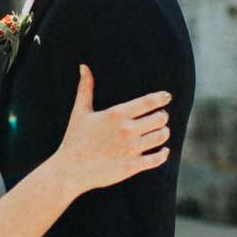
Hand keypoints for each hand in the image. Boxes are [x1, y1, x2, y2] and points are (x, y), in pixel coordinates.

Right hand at [54, 65, 169, 192]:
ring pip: (162, 136)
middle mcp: (127, 130)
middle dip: (162, 116)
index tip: (167, 97)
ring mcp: (131, 149)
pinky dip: (163, 154)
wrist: (70, 170)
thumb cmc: (74, 139)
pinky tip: (163, 151)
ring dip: (164, 133)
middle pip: (160, 118)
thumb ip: (86, 88)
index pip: (149, 102)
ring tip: (161, 132)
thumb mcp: (80, 111)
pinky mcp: (133, 166)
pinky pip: (158, 158)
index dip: (161, 98)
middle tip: (161, 117)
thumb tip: (84, 66)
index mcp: (117, 114)